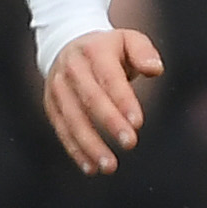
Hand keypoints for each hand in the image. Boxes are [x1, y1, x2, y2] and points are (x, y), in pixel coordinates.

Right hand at [45, 29, 165, 176]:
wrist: (68, 45)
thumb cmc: (109, 49)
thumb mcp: (129, 40)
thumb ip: (144, 52)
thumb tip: (155, 69)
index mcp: (94, 51)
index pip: (110, 78)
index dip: (123, 100)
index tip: (138, 123)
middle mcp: (72, 69)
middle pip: (90, 99)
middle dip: (110, 123)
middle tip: (130, 144)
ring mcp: (58, 87)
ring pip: (72, 118)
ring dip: (90, 145)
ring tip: (109, 166)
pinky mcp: (51, 104)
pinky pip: (62, 129)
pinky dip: (75, 150)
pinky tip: (91, 167)